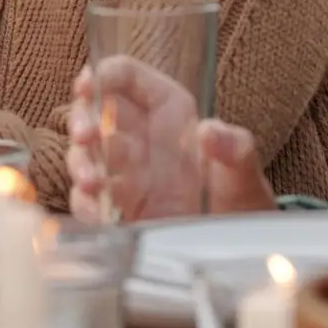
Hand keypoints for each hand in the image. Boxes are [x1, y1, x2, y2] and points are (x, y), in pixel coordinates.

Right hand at [68, 61, 276, 221]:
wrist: (238, 252)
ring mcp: (122, 172)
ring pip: (84, 153)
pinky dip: (87, 204)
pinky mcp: (113, 206)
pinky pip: (86, 199)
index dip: (103, 74)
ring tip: (94, 182)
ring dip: (82, 164)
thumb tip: (209, 132)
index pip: (127, 77)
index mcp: (167, 113)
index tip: (87, 86)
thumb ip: (235, 148)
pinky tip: (101, 213)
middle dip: (81, 119)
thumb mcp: (245, 175)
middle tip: (86, 136)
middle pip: (93, 111)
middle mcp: (139, 137)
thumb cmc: (241, 203)